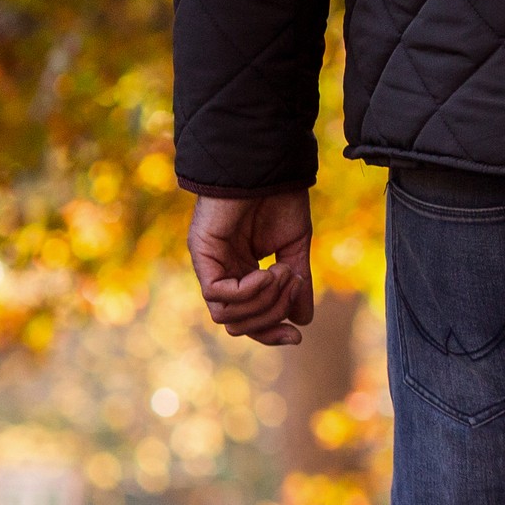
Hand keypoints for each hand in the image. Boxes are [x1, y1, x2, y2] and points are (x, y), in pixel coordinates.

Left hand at [189, 192, 316, 346]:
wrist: (268, 167)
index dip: (270, 333)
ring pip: (225, 316)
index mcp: (243, 273)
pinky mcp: (202, 254)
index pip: (248, 319)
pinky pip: (217, 294)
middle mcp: (223, 274)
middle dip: (271, 314)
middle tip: (293, 282)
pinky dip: (246, 291)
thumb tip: (301, 320)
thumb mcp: (294, 249)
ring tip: (282, 272)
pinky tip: (266, 272)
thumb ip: (295, 284)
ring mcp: (210, 265)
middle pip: (238, 324)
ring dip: (262, 301)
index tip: (297, 336)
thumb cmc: (280, 199)